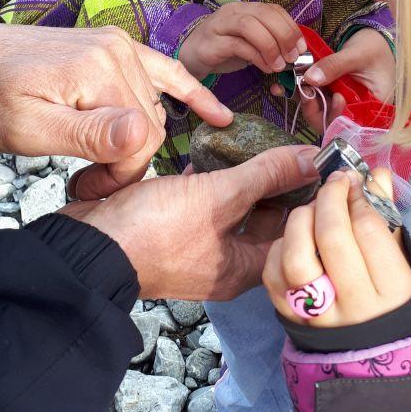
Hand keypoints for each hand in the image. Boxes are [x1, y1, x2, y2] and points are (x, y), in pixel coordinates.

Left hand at [0, 22, 231, 198]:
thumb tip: (143, 135)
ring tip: (97, 164)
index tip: (85, 188)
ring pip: (153, 110)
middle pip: (150, 127)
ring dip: (136, 142)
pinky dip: (189, 93)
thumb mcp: (26, 128)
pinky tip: (216, 114)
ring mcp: (120, 46)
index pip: (140, 141)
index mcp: (100, 70)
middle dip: (125, 163)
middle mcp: (119, 51)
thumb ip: (88, 133)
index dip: (119, 175)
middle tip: (85, 182)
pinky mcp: (116, 48)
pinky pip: (164, 72)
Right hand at [61, 143, 320, 298]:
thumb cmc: (156, 231)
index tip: (323, 166)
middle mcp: (225, 262)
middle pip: (265, 219)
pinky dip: (211, 180)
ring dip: (245, 179)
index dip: (310, 200)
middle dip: (278, 184)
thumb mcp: (219, 197)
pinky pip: (204, 203)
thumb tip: (311, 159)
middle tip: (293, 148)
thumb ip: (266, 174)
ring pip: (233, 208)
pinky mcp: (173, 228)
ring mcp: (197, 247)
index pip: (294, 234)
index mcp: (246, 267)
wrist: (87, 247)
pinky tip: (213, 153)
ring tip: (259, 144)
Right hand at [179, 2, 305, 80]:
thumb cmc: (223, 51)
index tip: (301, 47)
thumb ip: (269, 43)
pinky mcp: (212, 43)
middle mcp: (233, 12)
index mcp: (246, 8)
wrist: (189, 59)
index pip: (273, 9)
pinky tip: (266, 68)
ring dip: (271, 46)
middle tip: (293, 57)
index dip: (291, 26)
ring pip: (250, 26)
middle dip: (284, 35)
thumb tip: (295, 52)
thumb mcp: (251, 43)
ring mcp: (220, 25)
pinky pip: (238, 45)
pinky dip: (257, 57)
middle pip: (264, 14)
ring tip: (280, 65)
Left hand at [263, 169, 410, 326]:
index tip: (355, 180)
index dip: (359, 196)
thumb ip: (385, 214)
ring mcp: (320, 316)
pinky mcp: (291, 317)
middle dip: (330, 198)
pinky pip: (275, 274)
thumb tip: (375, 174)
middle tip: (334, 184)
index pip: (369, 228)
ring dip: (302, 220)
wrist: (370, 351)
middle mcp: (356, 307)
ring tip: (312, 209)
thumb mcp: (397, 257)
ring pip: (298, 257)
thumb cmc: (388, 293)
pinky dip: (280, 246)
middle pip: (333, 237)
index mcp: (393, 289)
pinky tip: (294, 237)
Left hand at [285, 28, 395, 133]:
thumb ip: (335, 66)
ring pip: (321, 112)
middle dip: (317, 110)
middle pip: (335, 123)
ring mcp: (343, 106)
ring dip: (307, 100)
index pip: (356, 125)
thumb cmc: (373, 47)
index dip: (342, 117)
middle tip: (307, 91)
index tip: (335, 98)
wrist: (372, 40)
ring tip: (295, 84)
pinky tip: (290, 84)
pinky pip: (316, 100)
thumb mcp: (357, 54)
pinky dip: (304, 92)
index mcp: (374, 108)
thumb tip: (310, 78)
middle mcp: (358, 112)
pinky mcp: (331, 97)